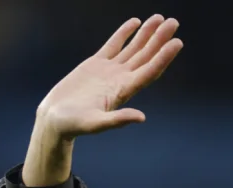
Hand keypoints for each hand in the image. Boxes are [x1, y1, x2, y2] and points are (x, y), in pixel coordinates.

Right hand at [37, 15, 182, 138]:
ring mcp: (109, 71)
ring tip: (159, 18)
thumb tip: (141, 117)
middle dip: (160, 39)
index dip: (164, 57)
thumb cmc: (73, 125)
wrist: (55, 120)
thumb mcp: (94, 123)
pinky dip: (124, 33)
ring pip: (133, 48)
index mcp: (123, 92)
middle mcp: (120, 80)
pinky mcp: (95, 64)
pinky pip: (114, 45)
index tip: (177, 42)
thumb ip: (117, 120)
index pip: (149, 71)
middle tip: (174, 22)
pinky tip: (135, 22)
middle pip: (146, 56)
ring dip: (147, 34)